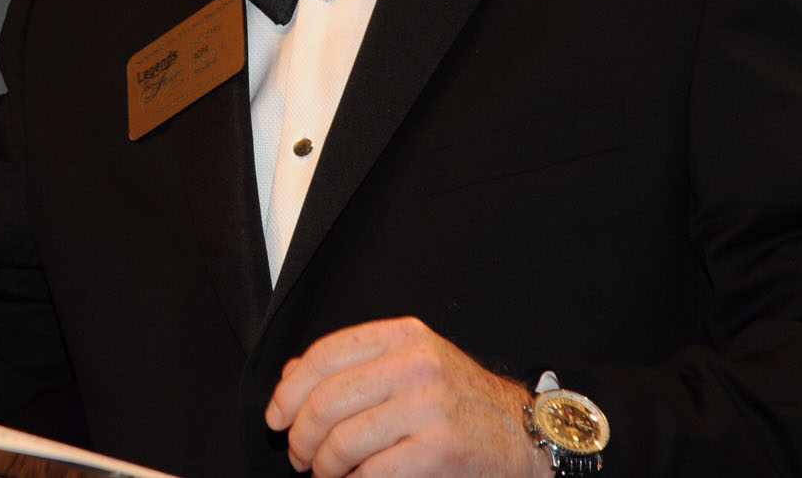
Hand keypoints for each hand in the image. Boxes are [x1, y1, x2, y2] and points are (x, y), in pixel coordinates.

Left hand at [264, 317, 547, 475]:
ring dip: (323, 466)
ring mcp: (428, 408)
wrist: (525, 436)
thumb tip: (290, 376)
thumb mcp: (414, 365)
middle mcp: (416, 365)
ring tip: (328, 472)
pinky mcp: (437, 450)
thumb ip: (356, 366)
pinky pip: (370, 473)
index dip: (289, 390)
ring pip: (341, 442)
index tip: (277, 416)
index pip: (324, 354)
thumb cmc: (462, 405)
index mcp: (404, 337)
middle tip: (300, 456)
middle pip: (325, 401)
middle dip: (301, 437)